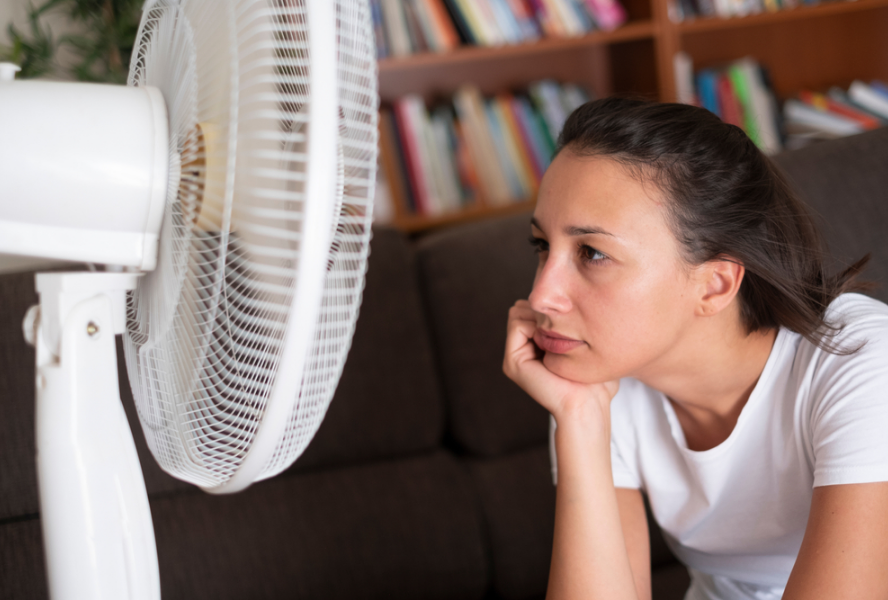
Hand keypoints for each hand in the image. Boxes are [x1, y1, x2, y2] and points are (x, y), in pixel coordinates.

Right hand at [503, 300, 618, 424]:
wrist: (588, 405)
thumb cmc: (595, 381)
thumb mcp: (586, 349)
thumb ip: (574, 327)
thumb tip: (572, 306)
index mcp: (535, 348)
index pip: (532, 309)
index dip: (549, 306)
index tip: (571, 317)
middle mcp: (522, 351)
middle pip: (522, 308)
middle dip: (542, 308)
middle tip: (564, 323)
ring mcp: (515, 357)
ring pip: (517, 312)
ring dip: (539, 315)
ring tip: (559, 332)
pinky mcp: (512, 362)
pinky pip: (517, 324)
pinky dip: (535, 324)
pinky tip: (552, 339)